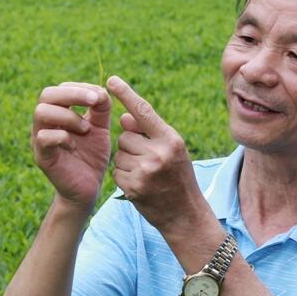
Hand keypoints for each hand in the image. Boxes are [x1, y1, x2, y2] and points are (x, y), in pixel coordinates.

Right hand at [31, 82, 111, 210]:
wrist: (88, 189)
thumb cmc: (91, 158)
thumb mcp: (100, 130)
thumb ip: (101, 109)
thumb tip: (102, 89)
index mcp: (58, 114)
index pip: (60, 89)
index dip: (80, 87)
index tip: (100, 96)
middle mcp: (45, 124)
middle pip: (46, 94)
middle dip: (73, 94)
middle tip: (94, 102)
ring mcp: (40, 140)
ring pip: (41, 112)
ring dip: (68, 116)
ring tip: (86, 129)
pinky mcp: (42, 157)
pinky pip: (44, 137)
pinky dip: (62, 136)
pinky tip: (75, 144)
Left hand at [107, 76, 204, 232]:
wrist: (185, 215)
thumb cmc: (179, 178)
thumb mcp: (172, 151)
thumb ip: (149, 133)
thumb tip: (123, 117)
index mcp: (170, 139)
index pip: (143, 111)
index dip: (126, 94)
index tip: (111, 80)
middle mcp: (158, 153)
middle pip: (124, 136)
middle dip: (130, 145)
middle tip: (148, 161)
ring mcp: (145, 171)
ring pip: (118, 154)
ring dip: (126, 161)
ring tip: (146, 174)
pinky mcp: (133, 187)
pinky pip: (116, 172)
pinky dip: (123, 177)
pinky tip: (140, 184)